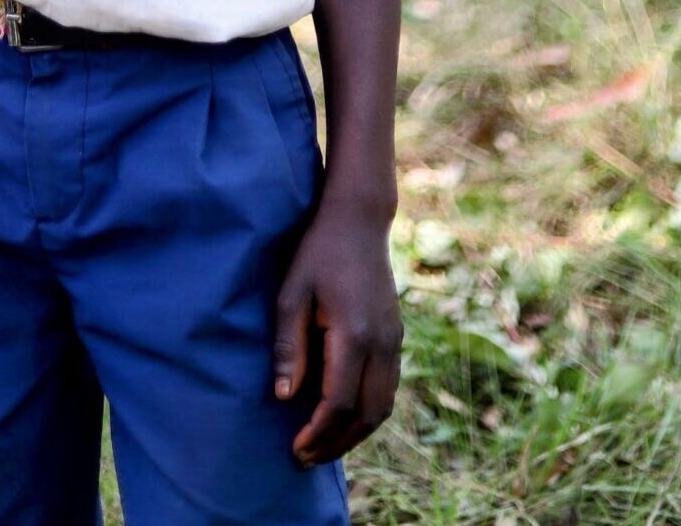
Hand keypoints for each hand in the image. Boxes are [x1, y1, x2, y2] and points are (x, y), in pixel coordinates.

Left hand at [272, 206, 402, 465]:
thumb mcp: (292, 292)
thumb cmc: (317, 252)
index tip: (295, 447)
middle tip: (306, 457)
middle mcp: (382, 344)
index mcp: (354, 333)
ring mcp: (395, 342)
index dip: (318, 431)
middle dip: (337, 443)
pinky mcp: (397, 339)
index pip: (339, 401)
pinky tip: (343, 416)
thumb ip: (289, 345)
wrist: (358, 221)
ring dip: (355, 434)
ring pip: (383, 407)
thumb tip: (283, 396)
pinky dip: (368, 413)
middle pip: (367, 415)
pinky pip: (387, 390)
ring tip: (323, 445)